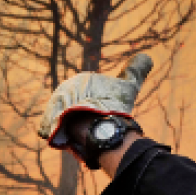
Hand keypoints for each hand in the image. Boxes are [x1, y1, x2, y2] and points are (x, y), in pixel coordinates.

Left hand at [38, 54, 153, 149]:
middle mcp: (64, 89)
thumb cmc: (114, 106)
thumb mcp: (129, 86)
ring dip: (77, 125)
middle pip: (78, 105)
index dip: (101, 105)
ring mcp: (54, 106)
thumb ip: (135, 70)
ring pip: (67, 117)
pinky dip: (64, 135)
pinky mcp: (47, 124)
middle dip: (87, 115)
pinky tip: (76, 138)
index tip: (107, 113)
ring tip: (89, 133)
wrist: (98, 128)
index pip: (91, 93)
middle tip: (99, 125)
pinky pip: (54, 130)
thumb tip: (147, 56)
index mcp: (81, 79)